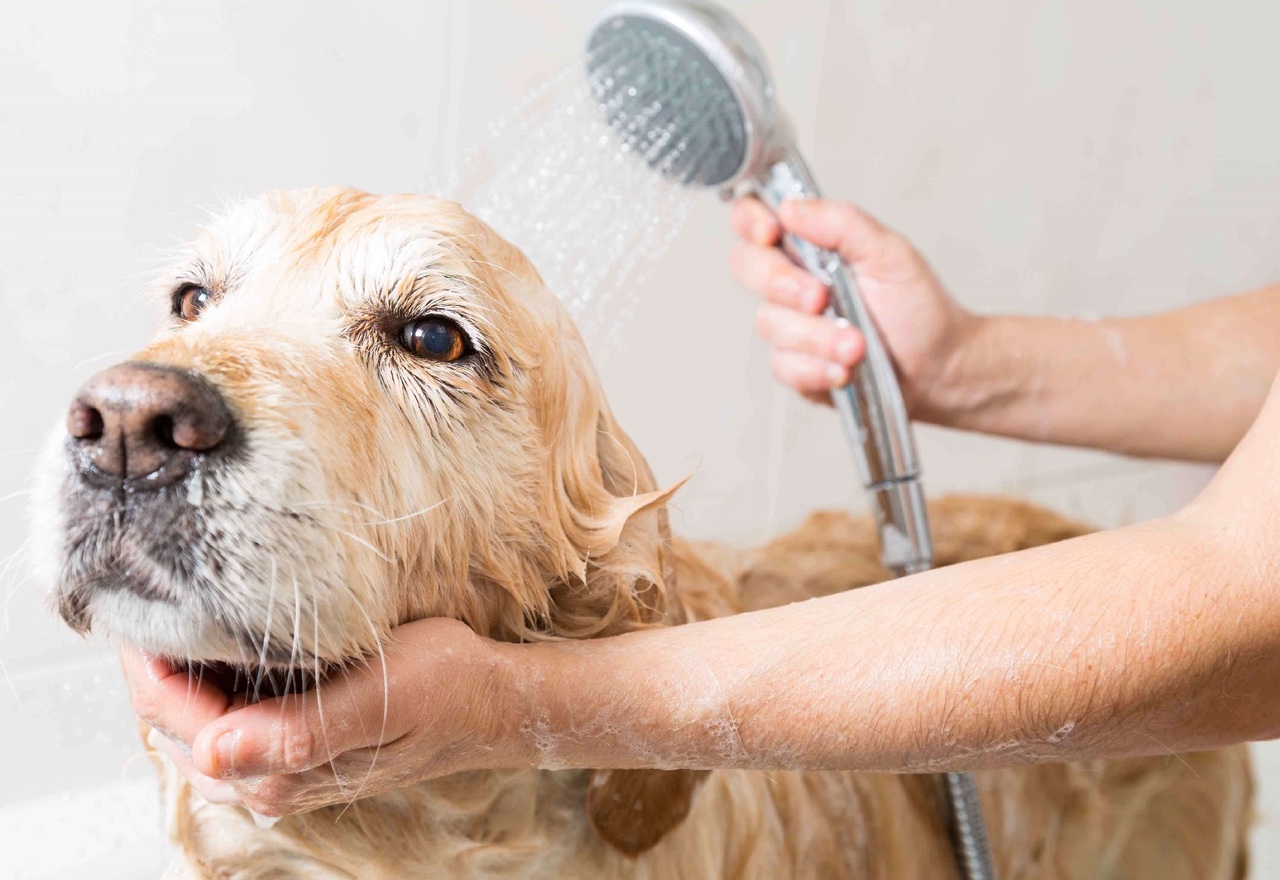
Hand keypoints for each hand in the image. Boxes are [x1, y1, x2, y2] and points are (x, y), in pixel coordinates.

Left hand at [122, 618, 523, 816]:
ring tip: (174, 608)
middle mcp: (268, 780)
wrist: (491, 702)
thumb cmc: (444, 687)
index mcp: (277, 769)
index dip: (142, 653)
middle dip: (151, 659)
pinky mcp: (295, 751)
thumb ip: (297, 733)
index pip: (169, 712)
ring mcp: (280, 768)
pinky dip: (208, 682)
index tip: (132, 592)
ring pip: (192, 721)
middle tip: (145, 588)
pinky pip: (224, 720)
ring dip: (177, 671)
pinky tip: (221, 643)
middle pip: (169, 719)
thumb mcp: (379, 696)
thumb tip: (214, 753)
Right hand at [730, 198, 974, 412]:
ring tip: (858, 345)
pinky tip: (845, 369)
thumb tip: (791, 207)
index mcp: (808, 245)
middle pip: (747, 268)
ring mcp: (790, 325)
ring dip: (816, 337)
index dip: (750, 221)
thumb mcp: (889, 252)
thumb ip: (841, 223)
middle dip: (783, 284)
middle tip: (821, 297)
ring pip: (770, 324)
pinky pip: (784, 366)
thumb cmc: (917, 307)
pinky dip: (817, 368)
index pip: (754, 220)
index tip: (771, 232)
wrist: (939, 366)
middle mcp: (791, 282)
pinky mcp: (795, 366)